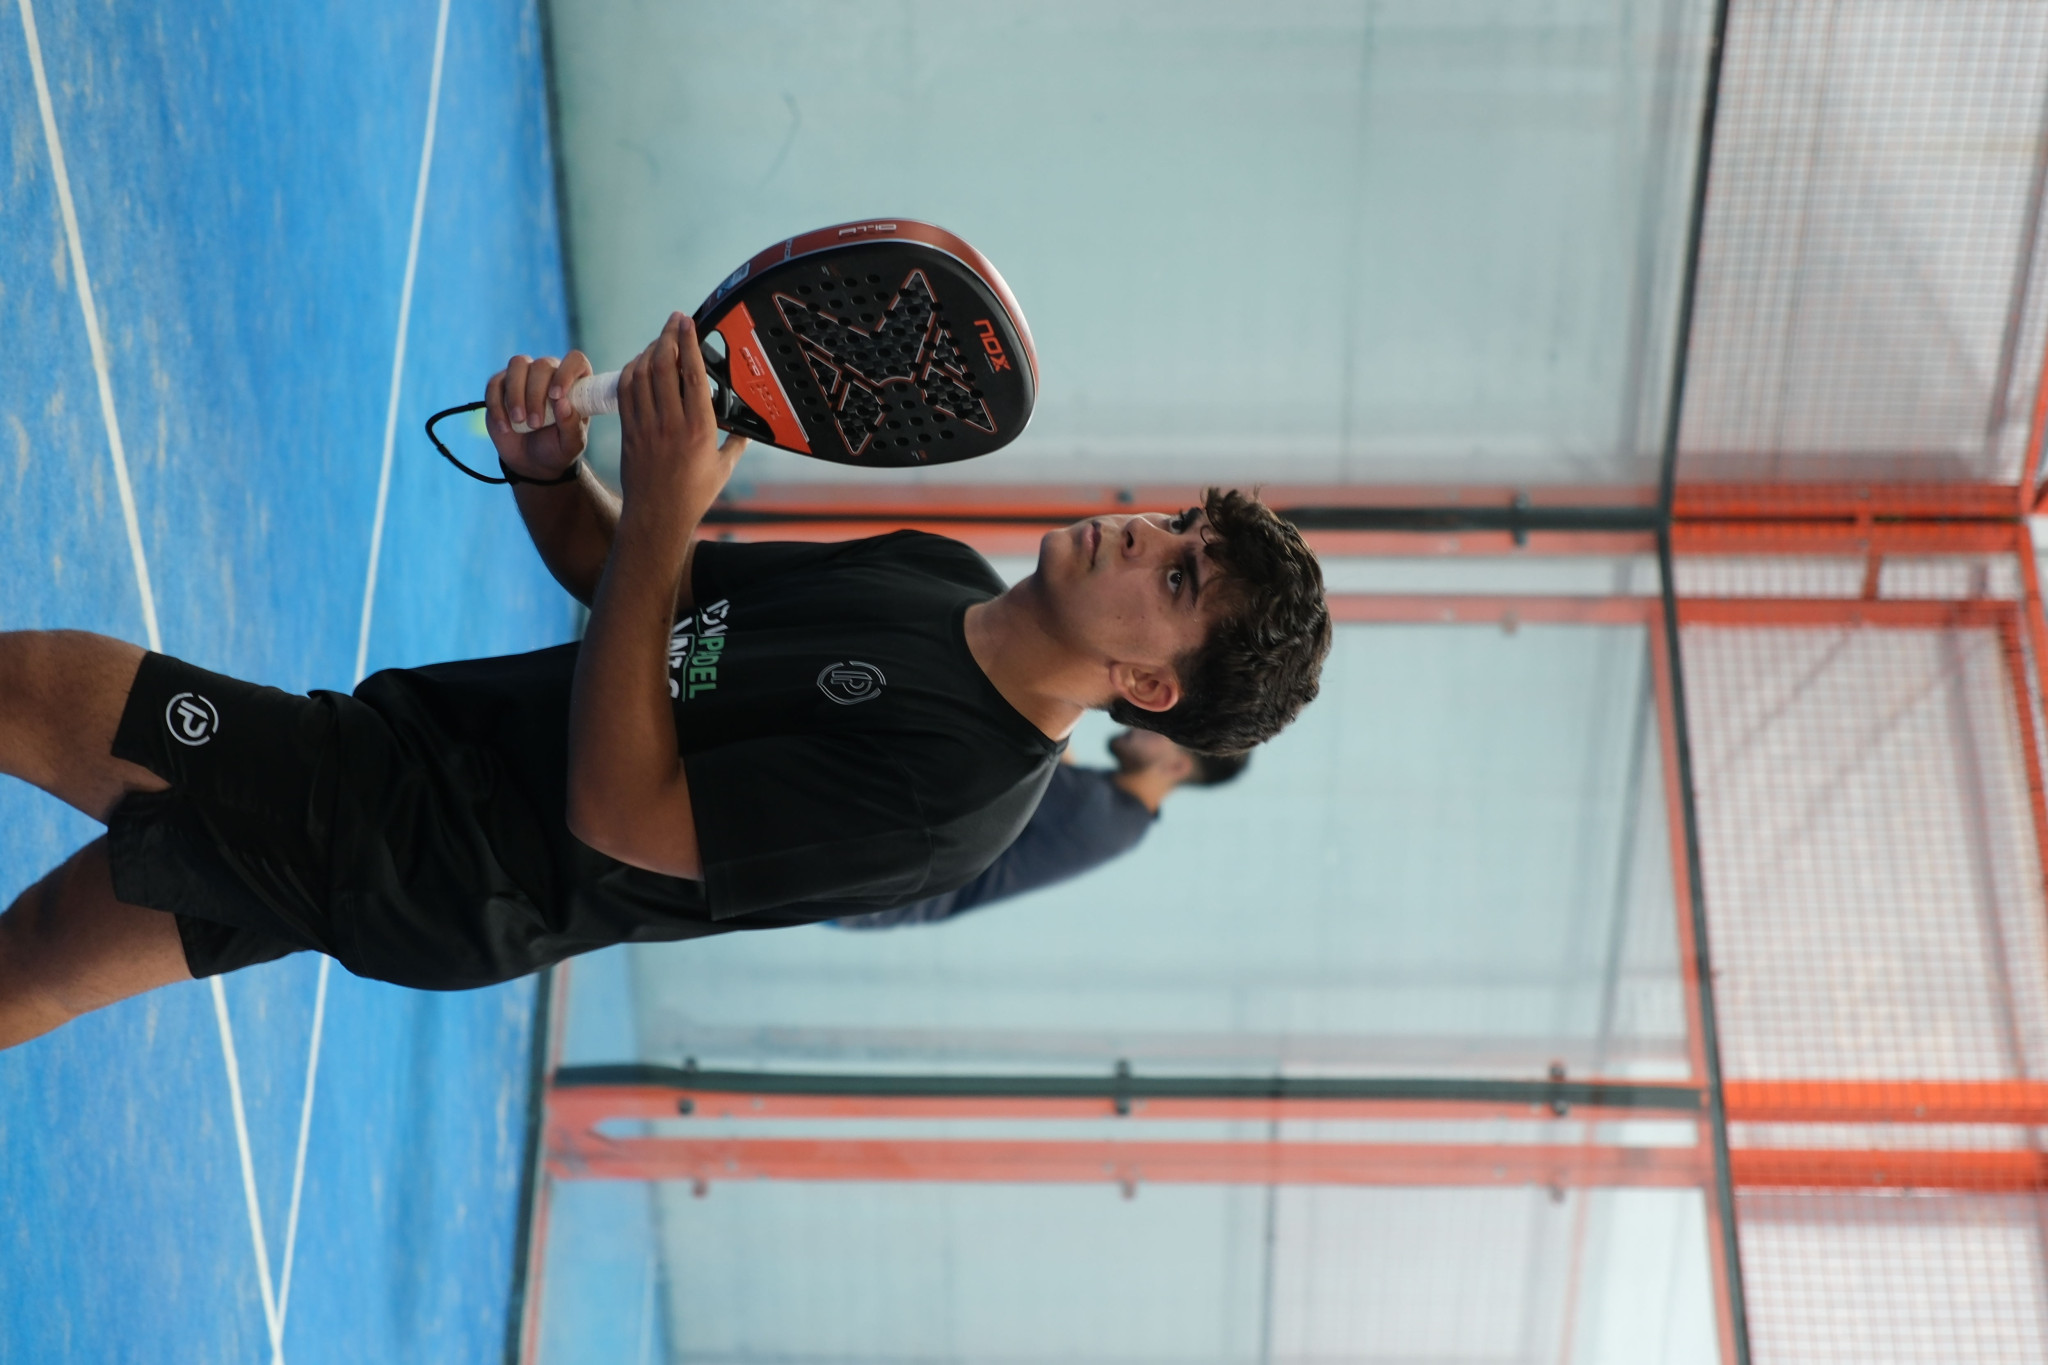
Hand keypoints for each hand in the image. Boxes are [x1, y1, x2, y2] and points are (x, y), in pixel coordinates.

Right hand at [485, 350, 592, 481]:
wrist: (531, 461)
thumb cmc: (557, 448)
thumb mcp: (571, 444)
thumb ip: (571, 425)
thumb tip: (563, 404)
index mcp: (574, 383)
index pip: (575, 360)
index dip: (566, 373)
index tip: (557, 396)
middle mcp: (550, 374)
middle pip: (542, 365)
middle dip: (536, 395)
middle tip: (536, 424)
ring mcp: (524, 376)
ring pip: (517, 365)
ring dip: (516, 394)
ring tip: (519, 421)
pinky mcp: (500, 386)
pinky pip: (495, 383)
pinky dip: (497, 405)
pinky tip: (505, 427)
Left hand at [615, 312, 747, 530]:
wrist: (657, 517)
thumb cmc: (692, 496)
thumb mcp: (723, 469)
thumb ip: (737, 444)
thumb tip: (748, 429)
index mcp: (699, 429)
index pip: (693, 374)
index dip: (689, 342)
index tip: (688, 322)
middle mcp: (671, 423)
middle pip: (663, 365)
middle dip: (667, 336)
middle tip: (674, 320)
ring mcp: (646, 425)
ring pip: (641, 373)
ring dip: (649, 350)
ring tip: (660, 340)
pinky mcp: (628, 430)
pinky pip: (626, 390)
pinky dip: (632, 370)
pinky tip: (640, 364)